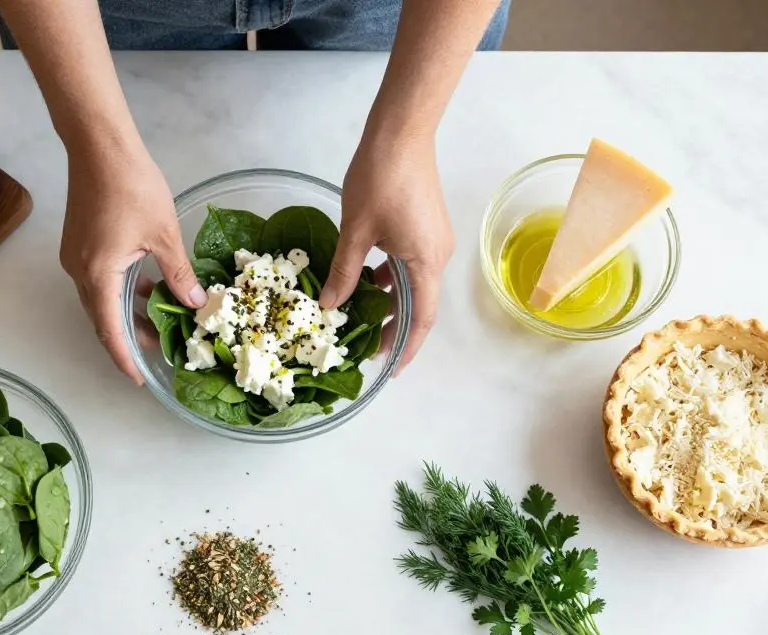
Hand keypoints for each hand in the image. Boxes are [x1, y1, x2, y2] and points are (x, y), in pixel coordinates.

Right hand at [59, 142, 205, 383]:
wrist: (99, 146)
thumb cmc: (132, 185)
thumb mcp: (164, 234)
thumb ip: (179, 274)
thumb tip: (195, 304)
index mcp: (98, 274)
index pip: (110, 330)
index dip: (125, 357)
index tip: (139, 378)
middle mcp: (79, 271)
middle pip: (102, 318)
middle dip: (128, 338)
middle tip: (158, 351)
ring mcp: (75, 256)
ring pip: (100, 298)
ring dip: (126, 313)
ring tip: (157, 322)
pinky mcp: (78, 243)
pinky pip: (98, 279)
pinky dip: (120, 290)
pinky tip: (146, 287)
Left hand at [321, 135, 453, 372]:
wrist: (401, 133)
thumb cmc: (380, 179)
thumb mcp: (355, 231)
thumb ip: (344, 272)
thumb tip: (329, 305)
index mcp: (425, 262)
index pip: (421, 319)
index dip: (407, 347)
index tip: (390, 369)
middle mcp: (437, 255)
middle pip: (420, 304)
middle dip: (395, 328)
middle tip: (367, 348)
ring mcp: (434, 239)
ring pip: (414, 284)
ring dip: (391, 302)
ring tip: (362, 318)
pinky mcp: (426, 226)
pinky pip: (411, 264)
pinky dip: (392, 279)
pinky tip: (365, 279)